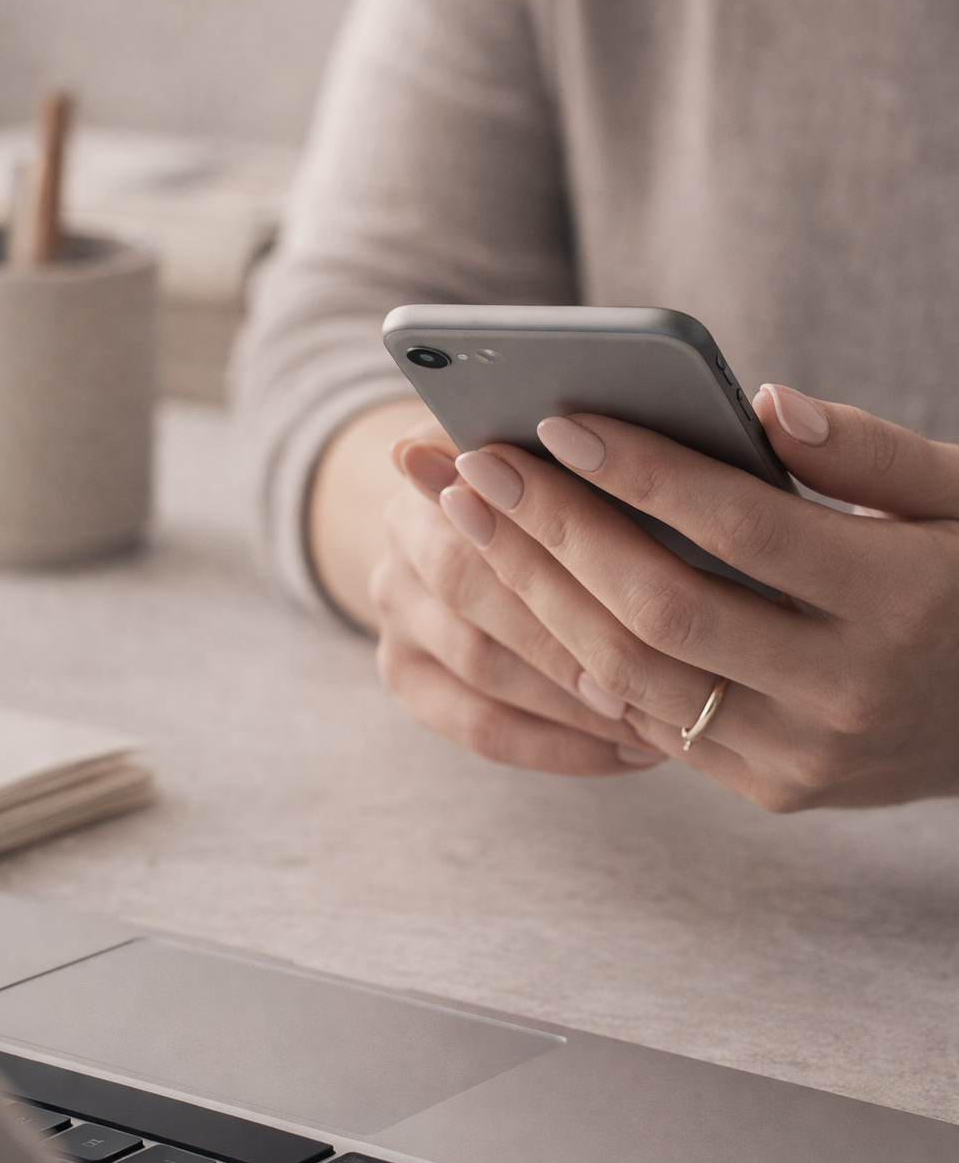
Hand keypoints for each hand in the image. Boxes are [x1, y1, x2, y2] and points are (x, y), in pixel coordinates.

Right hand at [369, 415, 665, 773]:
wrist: (452, 496)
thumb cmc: (558, 458)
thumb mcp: (578, 435)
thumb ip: (637, 434)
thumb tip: (770, 411)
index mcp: (434, 458)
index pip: (489, 502)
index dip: (566, 535)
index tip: (659, 565)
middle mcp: (395, 535)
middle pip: (477, 591)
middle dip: (573, 635)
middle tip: (671, 667)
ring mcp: (392, 611)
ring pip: (484, 671)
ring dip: (578, 699)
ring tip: (674, 714)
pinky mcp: (403, 673)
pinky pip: (480, 728)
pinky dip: (560, 746)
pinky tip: (637, 751)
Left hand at [443, 386, 958, 809]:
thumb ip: (872, 451)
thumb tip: (760, 406)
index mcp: (903, 599)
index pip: (745, 529)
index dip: (645, 473)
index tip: (560, 422)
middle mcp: (849, 691)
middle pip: (663, 608)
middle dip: (556, 532)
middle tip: (478, 466)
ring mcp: (807, 757)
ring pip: (637, 678)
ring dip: (542, 597)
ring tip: (478, 525)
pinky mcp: (777, 790)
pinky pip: (657, 727)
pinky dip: (587, 658)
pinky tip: (533, 596)